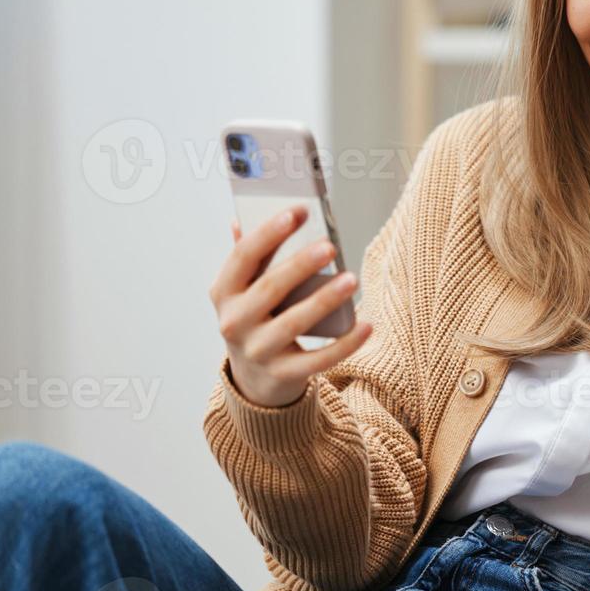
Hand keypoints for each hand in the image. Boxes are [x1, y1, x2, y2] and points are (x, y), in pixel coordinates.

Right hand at [209, 206, 371, 407]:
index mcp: (223, 292)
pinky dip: (344, 344)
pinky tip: (366, 325)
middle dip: (300, 265)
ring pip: (293, 322)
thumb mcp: (242, 291)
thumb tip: (240, 218)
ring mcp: (257, 351)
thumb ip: (247, 258)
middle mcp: (234, 322)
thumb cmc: (254, 320)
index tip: (297, 211)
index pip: (243, 256)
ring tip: (351, 279)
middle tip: (329, 246)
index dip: (269, 232)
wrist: (253, 379)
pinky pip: (317, 359)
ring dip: (324, 299)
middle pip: (270, 288)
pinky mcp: (282, 374)